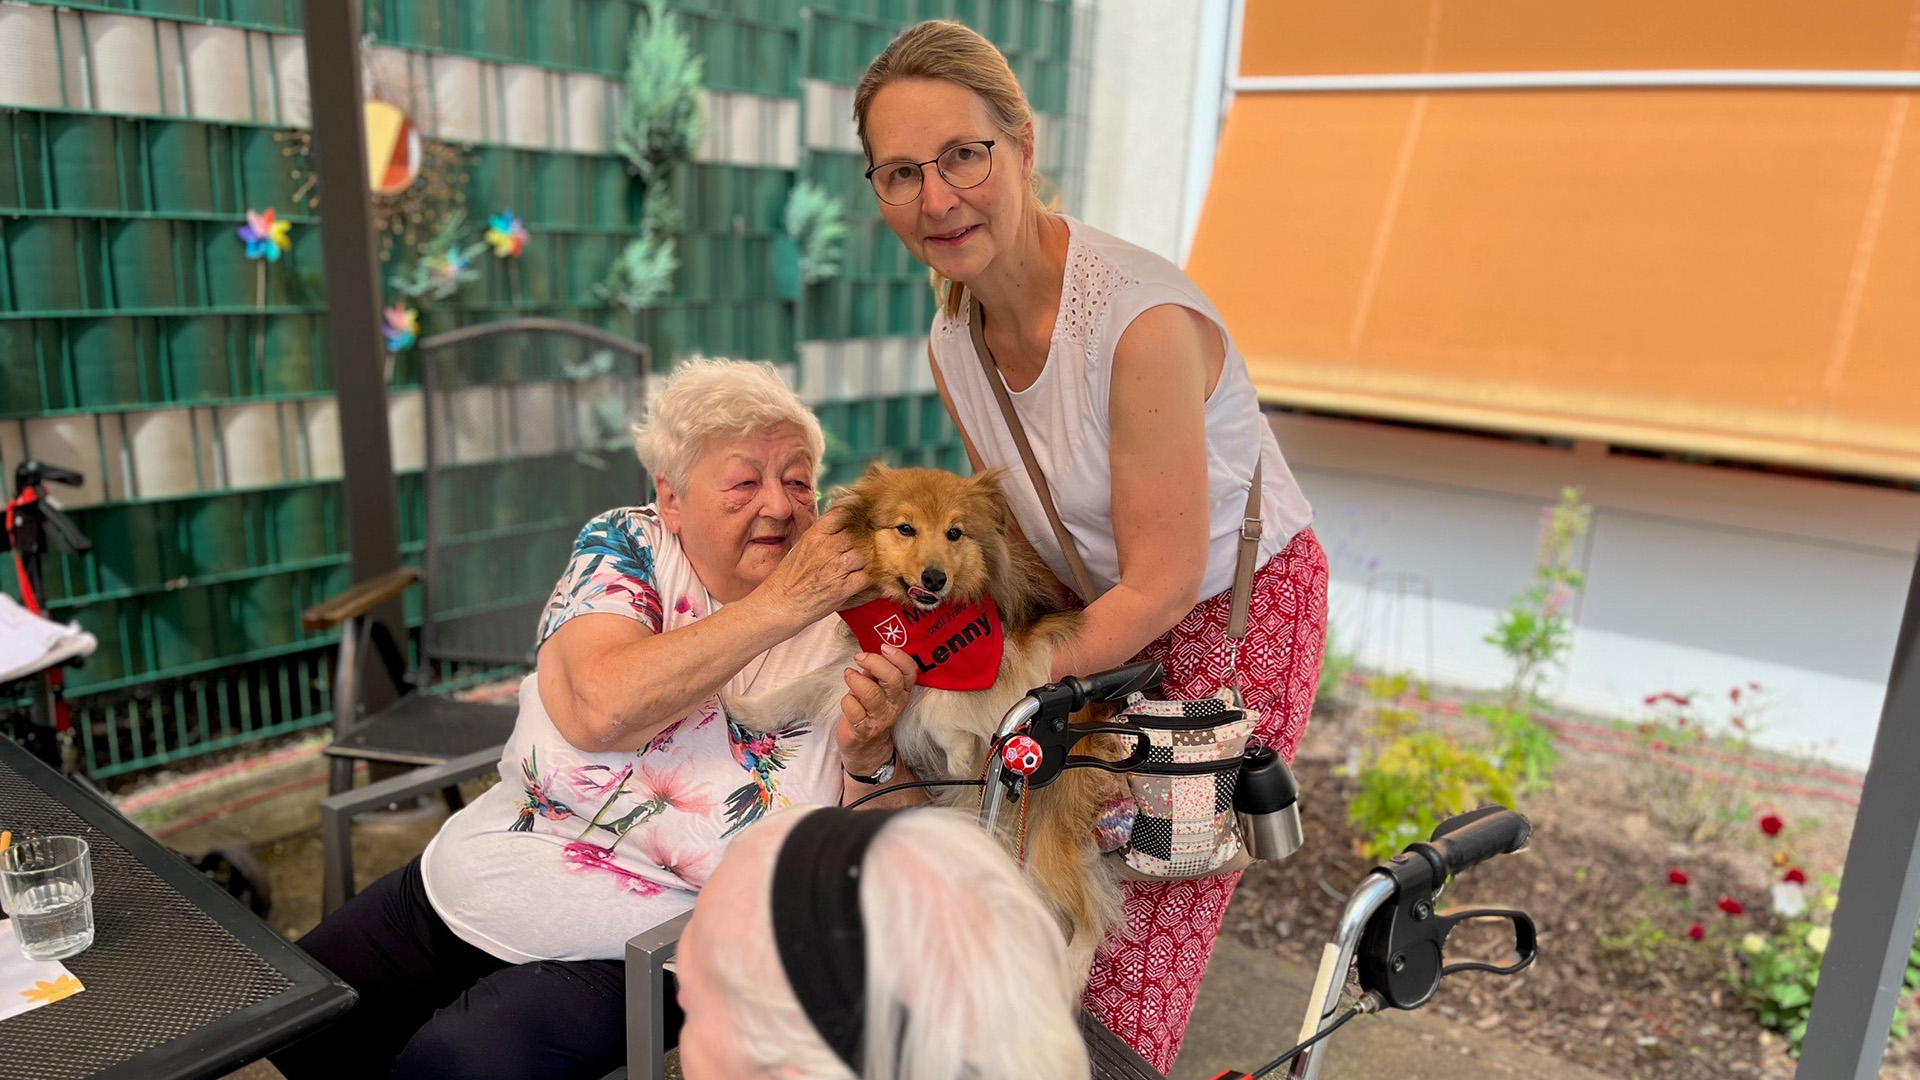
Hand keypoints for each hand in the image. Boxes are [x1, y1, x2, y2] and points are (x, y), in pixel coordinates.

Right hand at [754, 507, 868, 626]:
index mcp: (814, 536)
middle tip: (853, 553)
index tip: (853, 526)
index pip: (841, 515)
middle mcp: (826, 548)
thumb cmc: (788, 578)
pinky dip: (863, 580)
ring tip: (853, 569)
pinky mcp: (843, 588)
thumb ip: (821, 536)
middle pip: (857, 535)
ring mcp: (836, 568)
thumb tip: (840, 527)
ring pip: (865, 555)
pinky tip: (854, 582)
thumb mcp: (801, 547)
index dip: (851, 519)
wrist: (779, 604)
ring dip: (863, 563)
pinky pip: (865, 577)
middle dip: (859, 544)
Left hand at [836, 644, 916, 775]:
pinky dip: (847, 700)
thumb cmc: (870, 709)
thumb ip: (876, 671)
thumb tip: (869, 651)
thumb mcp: (878, 688)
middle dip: (874, 663)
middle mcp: (895, 704)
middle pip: (892, 679)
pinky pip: (854, 710)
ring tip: (849, 674)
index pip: (909, 671)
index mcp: (901, 690)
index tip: (883, 647)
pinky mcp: (864, 730)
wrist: (866, 747)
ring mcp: (880, 718)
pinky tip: (848, 699)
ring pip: (871, 693)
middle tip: (859, 657)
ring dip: (856, 680)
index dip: (898, 656)